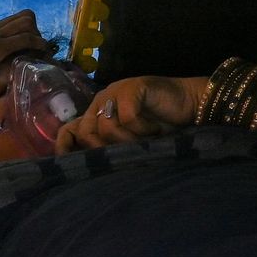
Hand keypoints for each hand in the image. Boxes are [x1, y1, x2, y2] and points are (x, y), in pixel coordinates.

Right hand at [0, 10, 48, 113]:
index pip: (10, 23)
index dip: (24, 32)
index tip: (31, 47)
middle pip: (21, 18)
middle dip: (35, 31)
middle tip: (40, 50)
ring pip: (26, 23)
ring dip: (39, 36)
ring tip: (44, 52)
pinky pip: (27, 38)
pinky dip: (39, 44)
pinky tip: (44, 52)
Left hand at [56, 75, 205, 152]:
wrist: (190, 103)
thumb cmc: (161, 125)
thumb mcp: (132, 140)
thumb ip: (111, 146)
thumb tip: (92, 168)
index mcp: (96, 113)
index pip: (69, 130)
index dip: (65, 147)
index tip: (71, 166)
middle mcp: (101, 102)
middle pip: (86, 133)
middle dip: (105, 149)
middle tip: (129, 151)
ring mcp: (115, 92)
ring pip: (107, 127)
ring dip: (129, 140)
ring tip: (147, 138)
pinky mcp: (131, 88)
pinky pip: (127, 118)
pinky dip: (143, 129)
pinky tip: (155, 128)